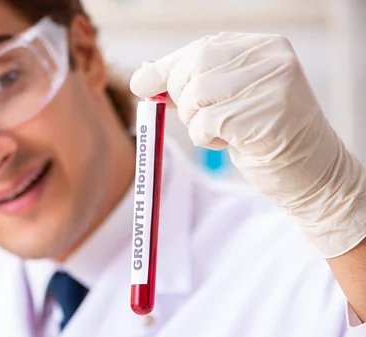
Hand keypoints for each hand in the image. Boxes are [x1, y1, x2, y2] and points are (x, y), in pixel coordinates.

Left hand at [130, 32, 365, 258]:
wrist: (310, 172)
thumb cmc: (263, 135)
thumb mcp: (229, 100)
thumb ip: (192, 85)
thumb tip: (143, 79)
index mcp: (262, 47)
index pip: (201, 49)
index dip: (168, 69)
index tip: (143, 84)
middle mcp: (270, 59)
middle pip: (193, 69)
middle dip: (182, 99)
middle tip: (202, 119)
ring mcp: (272, 86)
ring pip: (196, 97)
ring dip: (196, 123)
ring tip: (223, 132)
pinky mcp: (266, 117)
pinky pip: (207, 124)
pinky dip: (206, 139)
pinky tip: (232, 143)